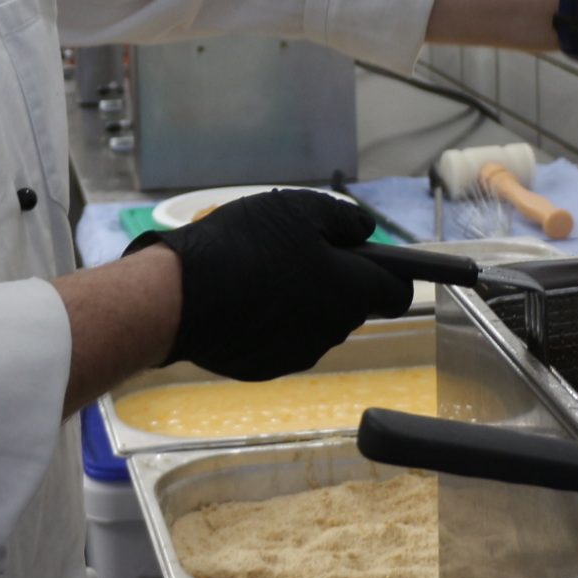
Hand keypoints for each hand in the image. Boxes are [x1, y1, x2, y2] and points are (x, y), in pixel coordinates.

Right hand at [126, 189, 411, 380]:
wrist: (179, 297)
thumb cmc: (244, 244)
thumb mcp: (298, 209)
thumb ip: (343, 219)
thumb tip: (366, 232)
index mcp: (350, 292)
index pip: (397, 292)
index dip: (391, 273)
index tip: (369, 257)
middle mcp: (333, 330)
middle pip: (351, 305)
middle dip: (334, 281)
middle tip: (295, 251)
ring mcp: (299, 354)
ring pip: (315, 322)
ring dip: (301, 300)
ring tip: (258, 272)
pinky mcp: (266, 368)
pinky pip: (281, 339)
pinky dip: (271, 321)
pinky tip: (239, 299)